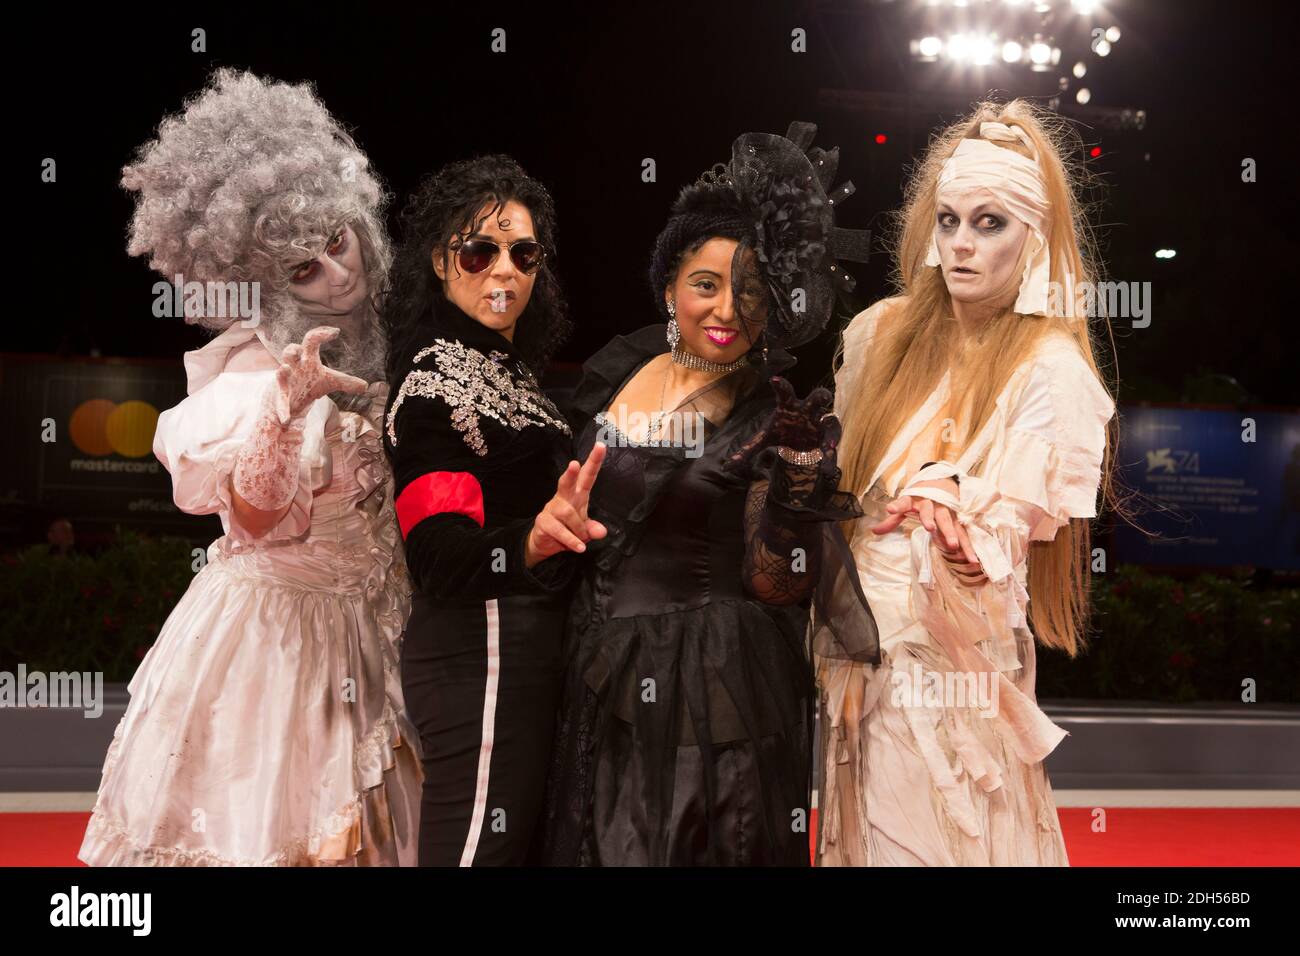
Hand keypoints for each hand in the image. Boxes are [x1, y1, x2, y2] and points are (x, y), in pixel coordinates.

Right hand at [270, 326, 367, 424]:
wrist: (293, 400)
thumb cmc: (310, 384)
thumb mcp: (330, 382)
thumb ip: (346, 382)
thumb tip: (365, 386)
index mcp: (307, 359)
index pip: (311, 341)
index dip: (321, 334)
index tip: (336, 332)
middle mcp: (295, 367)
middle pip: (289, 352)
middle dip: (293, 349)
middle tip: (300, 349)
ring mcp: (286, 381)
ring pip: (280, 372)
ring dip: (282, 371)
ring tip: (286, 369)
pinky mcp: (281, 396)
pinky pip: (281, 402)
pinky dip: (283, 410)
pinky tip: (286, 419)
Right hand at [525, 442, 608, 566]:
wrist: (545, 544)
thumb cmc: (568, 529)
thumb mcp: (585, 530)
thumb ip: (593, 529)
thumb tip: (601, 531)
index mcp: (577, 494)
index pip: (587, 476)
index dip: (594, 462)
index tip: (600, 446)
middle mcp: (564, 498)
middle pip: (567, 482)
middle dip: (570, 473)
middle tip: (574, 464)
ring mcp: (552, 509)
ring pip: (568, 513)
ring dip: (579, 529)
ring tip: (582, 540)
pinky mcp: (543, 522)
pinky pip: (559, 530)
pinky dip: (571, 540)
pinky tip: (579, 547)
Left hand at [725, 377, 838, 475]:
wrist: (799, 444)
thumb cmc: (781, 432)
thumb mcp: (764, 440)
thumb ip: (747, 451)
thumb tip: (727, 467)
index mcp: (789, 406)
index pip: (784, 393)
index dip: (781, 386)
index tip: (773, 380)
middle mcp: (808, 411)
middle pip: (817, 397)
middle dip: (822, 396)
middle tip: (824, 397)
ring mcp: (820, 424)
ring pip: (831, 421)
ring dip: (831, 430)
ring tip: (829, 446)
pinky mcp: (827, 438)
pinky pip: (832, 444)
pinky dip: (830, 456)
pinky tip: (826, 468)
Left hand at [870, 476, 981, 566]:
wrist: (942, 479)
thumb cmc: (920, 497)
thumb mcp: (906, 504)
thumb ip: (892, 520)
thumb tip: (873, 532)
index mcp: (916, 499)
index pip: (905, 502)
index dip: (897, 505)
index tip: (890, 508)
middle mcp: (933, 504)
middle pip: (934, 512)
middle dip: (932, 520)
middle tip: (931, 529)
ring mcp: (948, 510)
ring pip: (952, 522)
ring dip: (954, 534)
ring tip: (954, 547)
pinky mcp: (959, 517)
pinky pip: (964, 532)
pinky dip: (969, 545)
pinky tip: (973, 558)